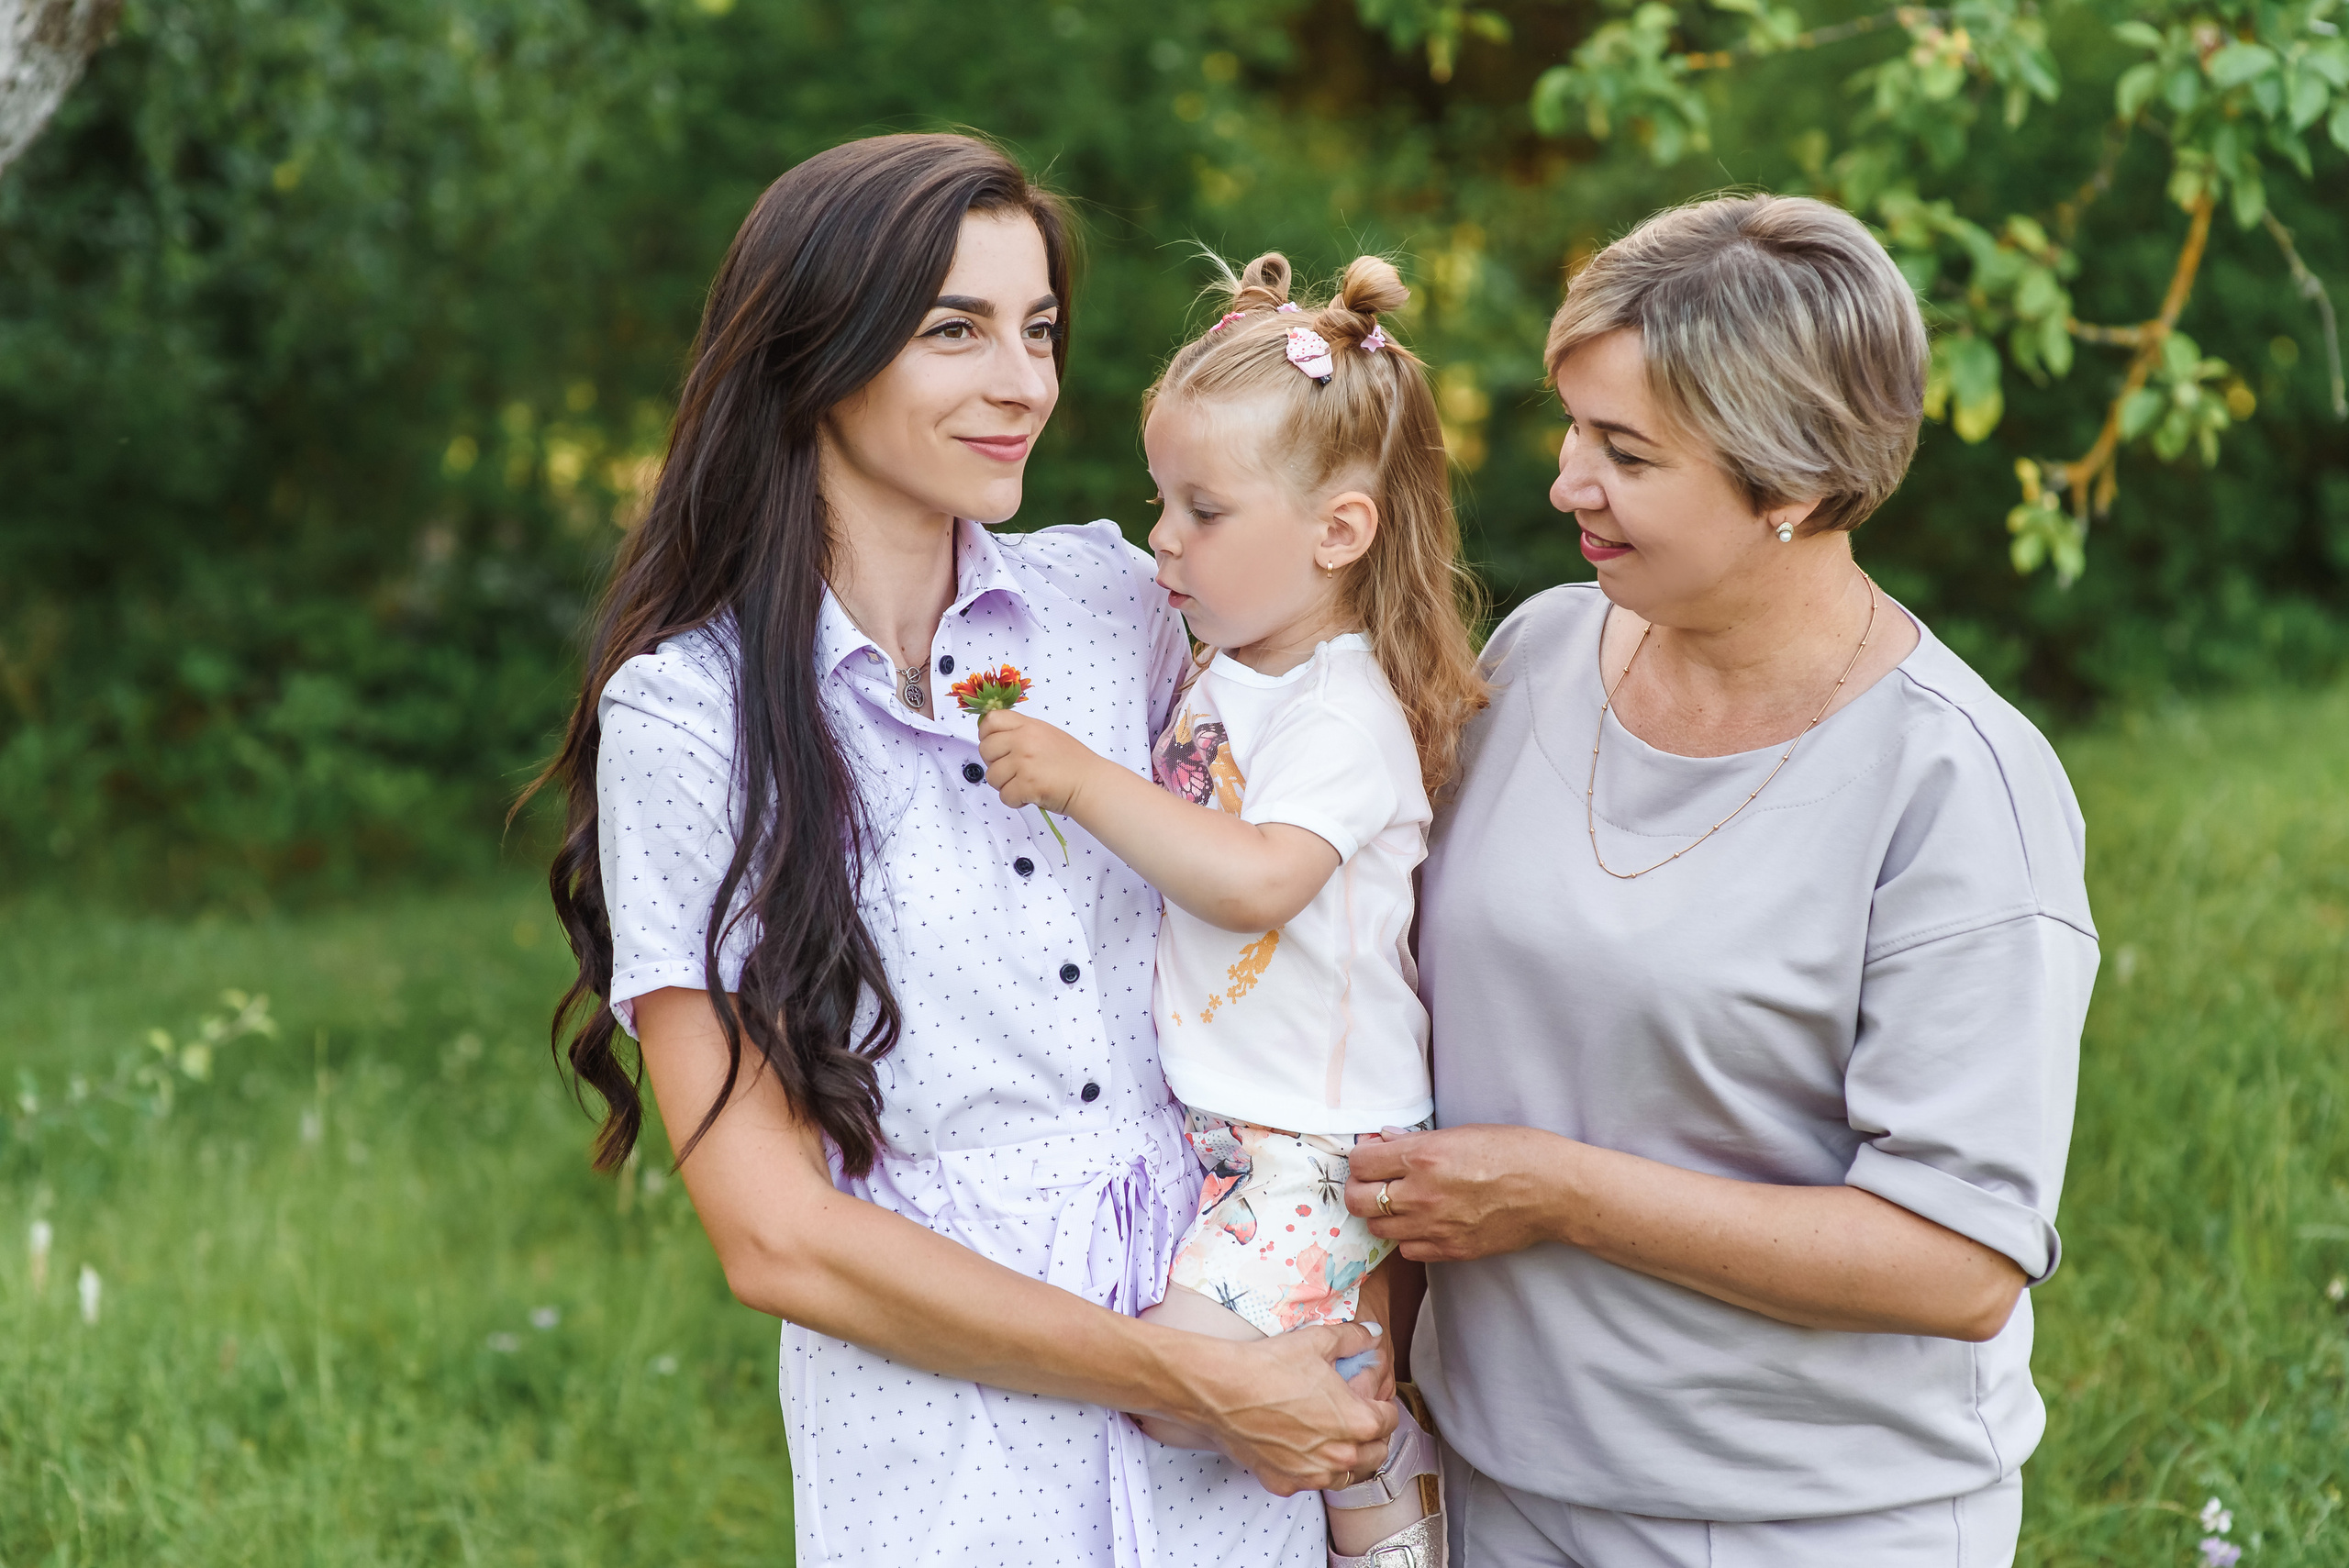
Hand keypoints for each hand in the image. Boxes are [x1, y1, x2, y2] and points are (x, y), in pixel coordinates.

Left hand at [977, 709, 1105, 814]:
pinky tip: (1029, 795)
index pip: (991, 720)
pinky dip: (1015, 800)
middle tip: (1013, 770)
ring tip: (1025, 784)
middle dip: (995, 764)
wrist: (1090, 783)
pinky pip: (1004, 796)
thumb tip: (995, 737)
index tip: (995, 746)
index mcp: (1029, 726)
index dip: (987, 735)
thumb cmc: (1073, 763)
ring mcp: (1024, 763)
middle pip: (985, 750)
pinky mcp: (1026, 785)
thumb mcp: (1047, 734)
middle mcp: (1024, 741)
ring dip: (1005, 785)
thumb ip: (1022, 732)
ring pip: (992, 777)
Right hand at [1195, 1322, 1395, 1495]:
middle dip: (1372, 1435)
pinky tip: (1300, 1447)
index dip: (1382, 1405)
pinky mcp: (1285, 1483)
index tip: (1370, 1398)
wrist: (1221, 1390)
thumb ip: (1354, 1338)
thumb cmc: (1270, 1365)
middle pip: (1376, 1453)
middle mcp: (1341, 1455)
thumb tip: (1372, 1333)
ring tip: (1333, 1435)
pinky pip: (1311, 1481)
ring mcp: (1313, 1475)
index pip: (1390, 1420)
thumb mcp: (1318, 1341)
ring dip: (1348, 1457)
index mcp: (1357, 1421)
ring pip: (1348, 1474)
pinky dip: (1312, 1468)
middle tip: (1355, 1417)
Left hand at [1345, 1124, 1577, 1262]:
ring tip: (1401, 1201)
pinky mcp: (1450, 1250)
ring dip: (1383, 1213)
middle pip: (1358, 1201)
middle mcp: (1421, 1194)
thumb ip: (1416, 1140)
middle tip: (1375, 1180)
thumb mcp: (1463, 1132)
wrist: (1554, 1191)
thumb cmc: (1516, 1151)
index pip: (1360, 1162)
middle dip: (1360, 1188)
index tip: (1370, 1156)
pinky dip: (1407, 1236)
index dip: (1361, 1157)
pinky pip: (1408, 1249)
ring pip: (1379, 1228)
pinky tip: (1423, 1221)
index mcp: (1423, 1157)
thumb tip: (1383, 1141)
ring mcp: (1434, 1227)